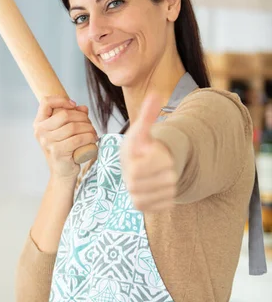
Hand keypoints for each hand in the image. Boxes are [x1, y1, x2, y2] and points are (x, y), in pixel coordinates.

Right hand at [34, 96, 97, 179]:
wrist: (62, 172)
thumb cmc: (65, 150)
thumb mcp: (66, 131)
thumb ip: (73, 117)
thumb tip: (83, 108)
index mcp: (39, 123)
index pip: (46, 102)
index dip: (61, 100)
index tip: (74, 105)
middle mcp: (40, 131)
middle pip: (65, 114)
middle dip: (82, 117)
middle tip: (90, 125)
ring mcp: (47, 142)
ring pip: (73, 127)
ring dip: (88, 128)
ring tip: (93, 133)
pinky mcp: (57, 151)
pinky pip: (78, 139)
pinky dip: (89, 138)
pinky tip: (93, 140)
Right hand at [120, 94, 176, 211]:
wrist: (133, 167)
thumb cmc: (140, 147)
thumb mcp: (144, 130)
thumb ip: (148, 114)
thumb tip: (154, 94)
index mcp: (132, 161)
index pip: (163, 161)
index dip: (165, 156)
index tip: (155, 150)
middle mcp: (130, 181)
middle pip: (170, 178)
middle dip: (169, 169)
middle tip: (161, 164)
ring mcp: (135, 196)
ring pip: (170, 191)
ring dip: (169, 182)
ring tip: (159, 175)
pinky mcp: (142, 207)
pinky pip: (168, 202)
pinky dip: (169, 195)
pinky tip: (158, 186)